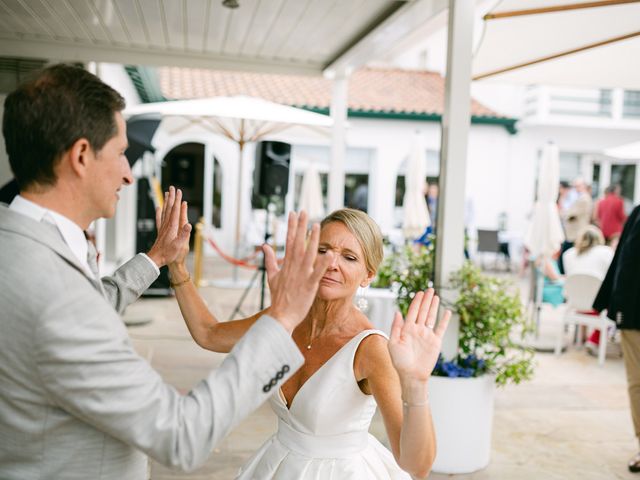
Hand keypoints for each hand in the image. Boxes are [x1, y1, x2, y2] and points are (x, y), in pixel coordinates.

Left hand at [147, 186, 191, 267]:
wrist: (156, 259)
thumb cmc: (168, 253)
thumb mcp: (179, 245)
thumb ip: (184, 234)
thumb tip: (189, 224)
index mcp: (172, 227)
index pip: (175, 210)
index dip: (177, 200)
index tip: (179, 191)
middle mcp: (167, 225)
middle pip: (169, 208)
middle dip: (172, 197)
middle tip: (172, 188)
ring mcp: (163, 227)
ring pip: (164, 211)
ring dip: (166, 201)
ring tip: (166, 193)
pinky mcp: (160, 231)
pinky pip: (159, 218)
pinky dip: (159, 212)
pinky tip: (158, 207)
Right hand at [263, 211, 332, 332]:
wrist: (280, 317)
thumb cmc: (278, 298)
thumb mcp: (271, 277)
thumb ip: (270, 260)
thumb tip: (265, 246)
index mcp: (286, 264)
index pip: (289, 241)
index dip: (292, 226)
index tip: (293, 213)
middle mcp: (293, 267)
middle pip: (297, 242)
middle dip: (300, 226)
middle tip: (304, 211)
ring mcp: (301, 275)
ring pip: (308, 254)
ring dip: (312, 239)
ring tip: (316, 225)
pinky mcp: (309, 285)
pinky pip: (317, 272)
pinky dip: (323, 263)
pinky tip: (330, 253)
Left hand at [388, 289, 450, 384]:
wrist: (412, 376)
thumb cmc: (400, 362)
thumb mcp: (393, 343)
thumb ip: (396, 327)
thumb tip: (398, 312)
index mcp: (406, 329)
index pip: (412, 312)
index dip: (416, 302)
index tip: (419, 293)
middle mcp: (417, 330)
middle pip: (423, 312)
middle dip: (426, 300)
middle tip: (430, 289)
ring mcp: (427, 335)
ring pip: (431, 317)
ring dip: (433, 307)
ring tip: (436, 296)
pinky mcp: (435, 342)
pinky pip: (441, 329)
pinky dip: (444, 320)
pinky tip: (447, 312)